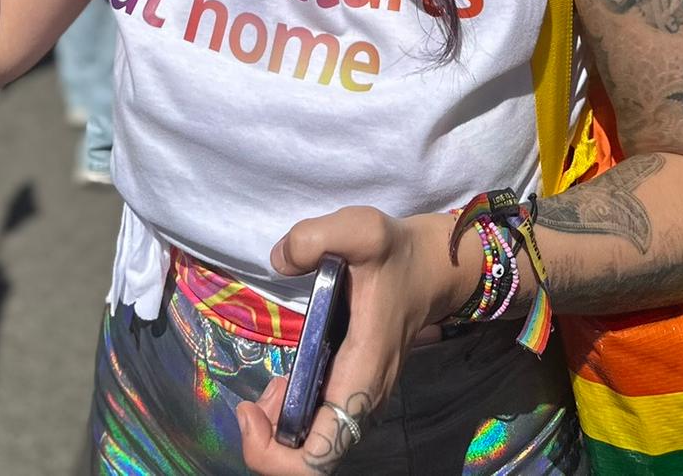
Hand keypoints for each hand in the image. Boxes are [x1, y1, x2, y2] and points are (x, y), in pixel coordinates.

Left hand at [235, 207, 475, 473]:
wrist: (432, 265)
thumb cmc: (396, 253)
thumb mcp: (360, 228)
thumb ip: (313, 238)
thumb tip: (278, 262)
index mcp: (361, 376)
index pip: (320, 458)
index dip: (275, 455)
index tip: (250, 411)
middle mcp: (363, 401)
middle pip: (312, 464)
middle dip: (269, 445)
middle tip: (250, 405)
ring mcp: (361, 401)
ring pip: (315, 449)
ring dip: (279, 431)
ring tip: (263, 394)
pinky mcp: (356, 392)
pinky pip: (321, 428)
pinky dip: (293, 417)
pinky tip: (282, 385)